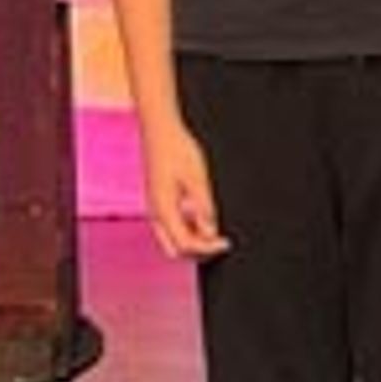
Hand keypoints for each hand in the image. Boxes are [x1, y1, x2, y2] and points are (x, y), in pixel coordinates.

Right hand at [141, 119, 227, 259]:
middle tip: (220, 242)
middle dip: (198, 250)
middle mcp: (156, 213)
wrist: (159, 130)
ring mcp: (154, 208)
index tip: (226, 243)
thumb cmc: (177, 149)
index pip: (185, 244)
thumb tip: (211, 232)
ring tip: (214, 230)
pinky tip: (201, 218)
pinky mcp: (157, 201)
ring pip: (171, 239)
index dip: (207, 248)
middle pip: (175, 248)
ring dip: (192, 240)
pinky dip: (187, 229)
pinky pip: (171, 226)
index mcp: (164, 210)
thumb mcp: (197, 177)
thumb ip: (204, 207)